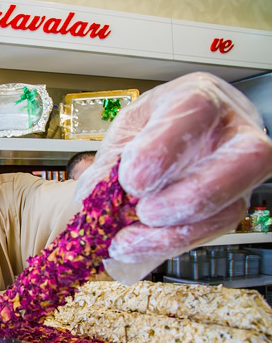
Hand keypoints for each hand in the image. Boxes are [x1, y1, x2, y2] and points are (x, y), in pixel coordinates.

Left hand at [75, 72, 271, 283]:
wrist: (151, 157)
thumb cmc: (144, 135)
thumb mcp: (120, 135)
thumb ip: (109, 161)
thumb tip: (95, 193)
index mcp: (195, 96)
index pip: (198, 109)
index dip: (165, 147)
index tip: (131, 179)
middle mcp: (230, 129)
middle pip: (247, 158)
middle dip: (192, 194)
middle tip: (145, 212)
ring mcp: (238, 171)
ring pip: (233, 204)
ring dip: (176, 230)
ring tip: (130, 237)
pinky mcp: (231, 205)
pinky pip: (214, 231)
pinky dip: (171, 243)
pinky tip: (137, 245)